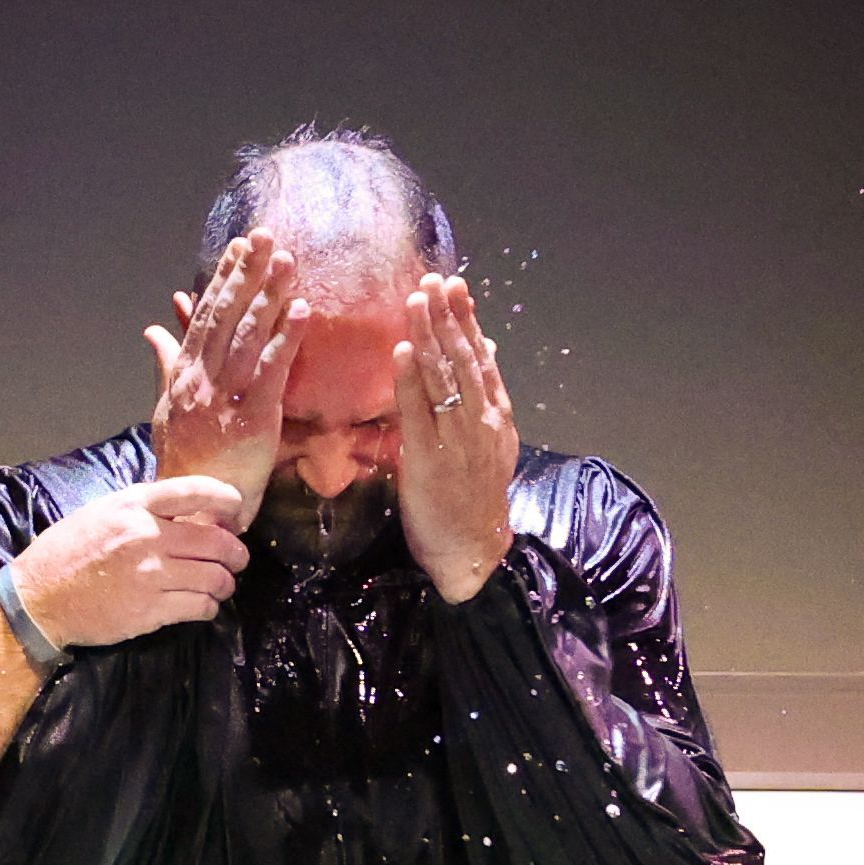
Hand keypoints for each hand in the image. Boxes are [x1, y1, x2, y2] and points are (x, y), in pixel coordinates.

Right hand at [11, 476, 247, 646]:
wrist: (40, 598)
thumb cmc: (67, 552)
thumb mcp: (101, 513)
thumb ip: (141, 510)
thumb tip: (184, 514)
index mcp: (133, 505)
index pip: (194, 492)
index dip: (226, 498)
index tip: (238, 508)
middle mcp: (147, 536)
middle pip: (215, 542)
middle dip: (235, 553)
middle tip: (237, 560)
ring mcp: (151, 575)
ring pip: (214, 577)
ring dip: (224, 583)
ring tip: (221, 586)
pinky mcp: (150, 610)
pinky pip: (198, 606)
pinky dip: (208, 607)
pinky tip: (203, 606)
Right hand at [145, 229, 309, 530]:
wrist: (192, 514)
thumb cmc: (185, 467)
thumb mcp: (167, 412)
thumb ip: (166, 366)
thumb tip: (154, 331)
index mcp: (184, 378)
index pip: (205, 317)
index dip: (223, 279)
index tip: (240, 246)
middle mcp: (201, 383)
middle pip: (225, 318)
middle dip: (247, 274)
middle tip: (267, 236)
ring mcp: (225, 400)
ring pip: (247, 337)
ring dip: (268, 296)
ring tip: (287, 262)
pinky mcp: (252, 421)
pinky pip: (271, 372)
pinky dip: (286, 339)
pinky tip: (301, 311)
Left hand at [392, 273, 519, 602]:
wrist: (472, 549)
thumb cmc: (472, 500)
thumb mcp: (488, 444)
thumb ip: (484, 399)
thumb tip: (484, 350)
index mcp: (495, 415)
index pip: (480, 357)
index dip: (467, 320)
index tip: (455, 286)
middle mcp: (480, 420)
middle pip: (462, 358)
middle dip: (447, 317)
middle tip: (432, 280)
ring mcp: (456, 439)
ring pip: (443, 378)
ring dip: (428, 336)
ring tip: (416, 301)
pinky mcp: (429, 459)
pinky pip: (418, 412)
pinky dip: (411, 380)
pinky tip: (403, 351)